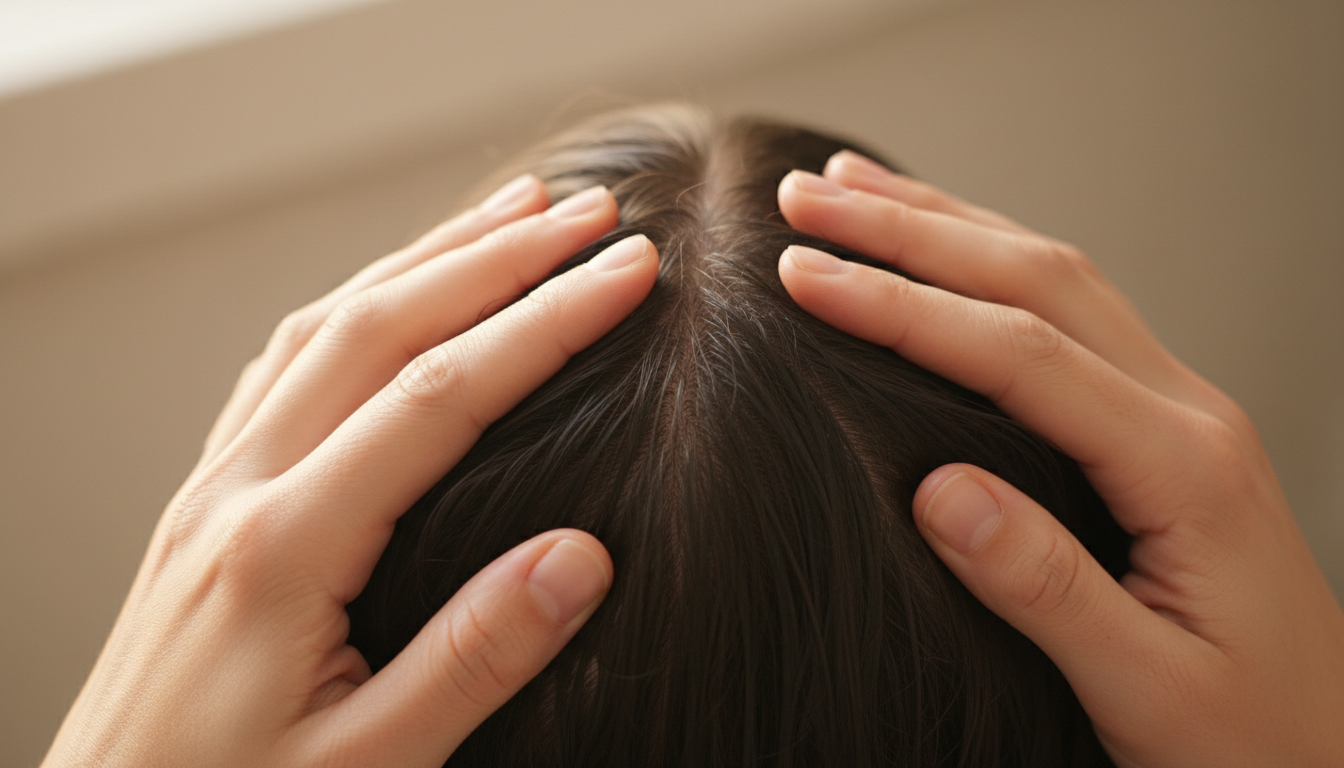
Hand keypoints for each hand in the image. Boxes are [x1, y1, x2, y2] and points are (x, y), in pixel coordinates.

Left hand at [42, 176, 658, 767]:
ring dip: (425, 259)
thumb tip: (584, 556)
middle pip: (380, 326)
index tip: (625, 272)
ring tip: (510, 216)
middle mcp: (239, 491)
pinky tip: (392, 296)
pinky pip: (283, 367)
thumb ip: (474, 660)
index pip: (439, 395)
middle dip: (496, 257)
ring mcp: (213, 489)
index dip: (543, 323)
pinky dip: (356, 305)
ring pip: (325, 328)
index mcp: (283, 549)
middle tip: (589, 211)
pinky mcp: (206, 505)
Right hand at [776, 152, 1343, 767]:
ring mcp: (1179, 411)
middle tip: (805, 204)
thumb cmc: (1249, 736)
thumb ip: (1045, 589)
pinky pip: (1071, 312)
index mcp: (1184, 468)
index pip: (1020, 354)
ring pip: (1056, 277)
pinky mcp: (1162, 426)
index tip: (807, 280)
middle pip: (1036, 280)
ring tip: (853, 194)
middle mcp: (1187, 414)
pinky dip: (992, 264)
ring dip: (949, 226)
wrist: (1332, 751)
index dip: (903, 308)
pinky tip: (948, 251)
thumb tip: (938, 494)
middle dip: (910, 231)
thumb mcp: (1147, 690)